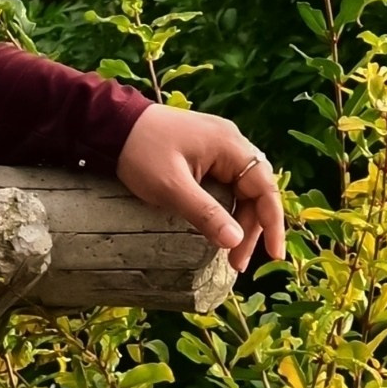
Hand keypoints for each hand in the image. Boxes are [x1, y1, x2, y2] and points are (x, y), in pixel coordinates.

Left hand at [113, 105, 286, 272]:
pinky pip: (226, 184)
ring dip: (238, 221)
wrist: (112, 124)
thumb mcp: (171, 187)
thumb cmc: (141, 152)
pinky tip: (220, 228)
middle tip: (238, 264)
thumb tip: (235, 241)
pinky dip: (227, 208)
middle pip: (255, 191)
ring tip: (230, 254)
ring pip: (241, 190)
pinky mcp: (204, 153)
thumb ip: (205, 214)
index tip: (274, 255)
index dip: (273, 223)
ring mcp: (218, 147)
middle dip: (250, 228)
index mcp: (229, 145)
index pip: (265, 188)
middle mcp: (231, 143)